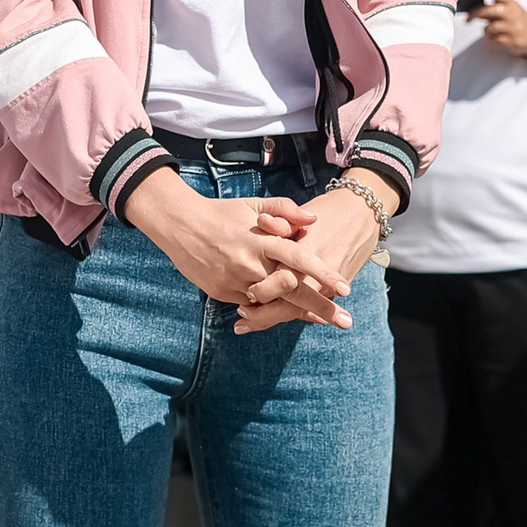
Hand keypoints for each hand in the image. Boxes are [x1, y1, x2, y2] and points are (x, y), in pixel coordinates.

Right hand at [125, 170, 348, 327]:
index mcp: (261, 240)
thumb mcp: (253, 205)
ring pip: (273, 302)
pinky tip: (288, 312)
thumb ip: (284, 209)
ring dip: (298, 312)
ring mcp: (236, 280)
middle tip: (346, 321)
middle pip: (293, 289)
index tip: (345, 288)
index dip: (323, 273)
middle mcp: (251, 263)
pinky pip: (252, 304)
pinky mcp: (223, 292)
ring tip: (323, 320)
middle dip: (322, 307)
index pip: (299, 259)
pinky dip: (270, 308)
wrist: (180, 225)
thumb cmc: (222, 213)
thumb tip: (312, 219)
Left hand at [238, 176, 391, 332]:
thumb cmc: (328, 212)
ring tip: (248, 324)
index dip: (264, 290)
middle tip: (241, 320)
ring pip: (299, 311)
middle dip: (264, 315)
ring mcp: (328, 284)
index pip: (283, 280)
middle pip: (289, 304)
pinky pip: (311, 308)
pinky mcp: (334, 289)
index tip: (246, 294)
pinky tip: (274, 319)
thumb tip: (262, 222)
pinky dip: (292, 315)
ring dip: (274, 319)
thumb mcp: (303, 212)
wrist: (363, 214)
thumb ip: (280, 220)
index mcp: (308, 253)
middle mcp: (319, 274)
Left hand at [470, 0, 526, 57]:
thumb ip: (494, 7)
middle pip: (488, 11)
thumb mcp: (511, 10)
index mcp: (512, 4)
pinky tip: (498, 37)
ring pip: (488, 28)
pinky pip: (493, 40)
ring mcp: (513, 28)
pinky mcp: (512, 41)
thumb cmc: (520, 20)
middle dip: (474, 15)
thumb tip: (477, 6)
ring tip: (493, 30)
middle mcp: (512, 14)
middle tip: (468, 19)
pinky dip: (492, 39)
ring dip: (486, 30)